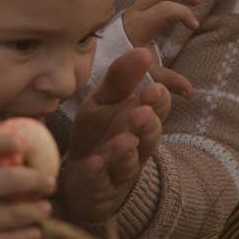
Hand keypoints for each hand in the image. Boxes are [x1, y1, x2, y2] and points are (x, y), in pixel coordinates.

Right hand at [0, 127, 56, 238]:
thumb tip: (29, 145)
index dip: (3, 139)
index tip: (21, 144)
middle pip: (7, 181)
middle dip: (36, 181)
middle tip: (50, 183)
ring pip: (13, 214)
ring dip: (37, 211)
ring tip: (46, 208)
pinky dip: (26, 236)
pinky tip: (35, 231)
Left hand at [56, 46, 168, 222]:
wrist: (81, 175)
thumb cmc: (98, 132)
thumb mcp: (105, 100)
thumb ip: (121, 78)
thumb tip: (144, 50)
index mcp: (141, 118)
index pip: (157, 108)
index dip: (158, 100)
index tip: (154, 88)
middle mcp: (137, 144)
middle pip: (150, 136)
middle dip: (148, 124)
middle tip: (143, 112)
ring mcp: (120, 168)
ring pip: (130, 161)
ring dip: (127, 151)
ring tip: (124, 140)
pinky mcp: (101, 187)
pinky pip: (102, 182)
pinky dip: (99, 174)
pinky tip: (95, 164)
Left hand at [122, 0, 199, 100]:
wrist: (103, 61)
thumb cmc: (128, 66)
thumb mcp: (148, 74)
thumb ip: (168, 81)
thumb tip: (190, 93)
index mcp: (138, 27)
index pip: (162, 10)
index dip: (181, 13)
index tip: (194, 26)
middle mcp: (136, 12)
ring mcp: (137, 6)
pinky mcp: (140, 5)